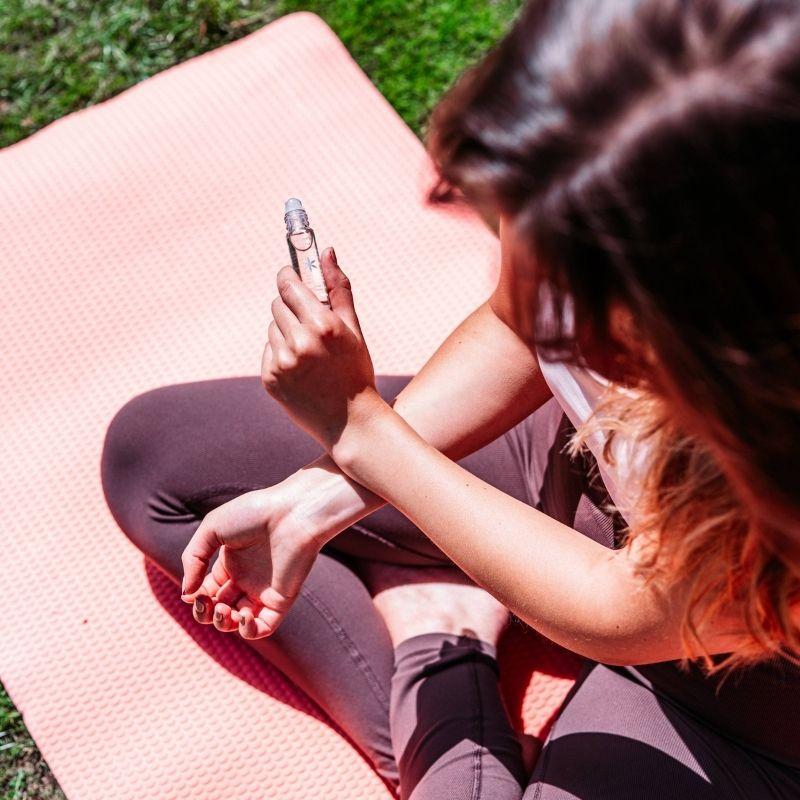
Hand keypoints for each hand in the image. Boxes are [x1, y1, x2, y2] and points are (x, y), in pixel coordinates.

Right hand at [179, 481, 323, 637]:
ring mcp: (263, 591)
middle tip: (205, 603)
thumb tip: (186, 594)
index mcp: (231, 562)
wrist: (292, 513)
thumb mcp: (212, 528)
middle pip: (219, 609)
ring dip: (223, 623)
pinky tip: (243, 617)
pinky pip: (264, 627)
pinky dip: (250, 631)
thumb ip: (193, 559)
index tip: (192, 593)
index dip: (196, 597)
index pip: (207, 591)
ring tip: (222, 609)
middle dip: (205, 613)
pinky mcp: (281, 600)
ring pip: (238, 623)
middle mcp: (246, 579)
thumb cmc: (253, 514)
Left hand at [261, 247, 384, 449]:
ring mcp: (282, 362)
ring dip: (286, 331)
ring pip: (272, 328)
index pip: (289, 285)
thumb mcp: (354, 329)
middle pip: (278, 304)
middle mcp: (300, 342)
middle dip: (291, 307)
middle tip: (308, 321)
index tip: (289, 275)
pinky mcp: (270, 378)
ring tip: (309, 352)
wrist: (350, 422)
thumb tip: (326, 251)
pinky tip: (301, 369)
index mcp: (323, 325)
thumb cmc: (356, 372)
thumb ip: (338, 288)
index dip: (288, 278)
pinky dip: (281, 353)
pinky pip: (269, 351)